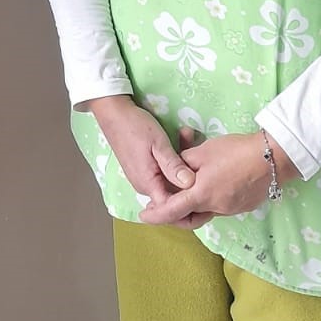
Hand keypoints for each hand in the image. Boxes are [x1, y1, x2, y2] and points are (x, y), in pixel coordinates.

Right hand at [89, 97, 194, 211]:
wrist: (113, 112)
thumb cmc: (134, 126)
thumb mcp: (158, 143)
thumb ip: (173, 165)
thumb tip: (191, 185)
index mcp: (148, 183)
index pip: (171, 208)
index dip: (190, 205)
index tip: (207, 190)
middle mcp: (145, 186)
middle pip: (173, 195)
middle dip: (190, 179)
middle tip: (202, 156)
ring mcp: (143, 178)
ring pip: (170, 181)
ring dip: (182, 164)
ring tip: (189, 135)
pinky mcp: (144, 169)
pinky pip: (163, 172)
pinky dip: (174, 160)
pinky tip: (181, 138)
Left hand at [140, 131, 299, 228]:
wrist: (272, 158)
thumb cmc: (234, 152)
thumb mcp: (202, 152)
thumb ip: (184, 164)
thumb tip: (175, 173)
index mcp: (202, 195)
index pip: (172, 211)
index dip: (156, 215)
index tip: (143, 215)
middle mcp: (216, 208)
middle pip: (189, 216)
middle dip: (174, 213)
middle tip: (162, 204)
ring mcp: (231, 209)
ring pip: (205, 211)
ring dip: (193, 204)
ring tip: (187, 188)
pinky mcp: (243, 206)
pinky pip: (220, 207)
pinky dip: (209, 199)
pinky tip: (212, 183)